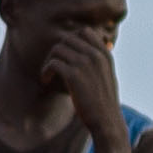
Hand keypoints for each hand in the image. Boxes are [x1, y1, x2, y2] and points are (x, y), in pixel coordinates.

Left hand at [41, 23, 127, 143]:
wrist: (107, 120)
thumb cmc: (104, 101)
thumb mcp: (106, 75)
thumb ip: (98, 60)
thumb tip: (89, 49)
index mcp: (105, 54)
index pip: (85, 32)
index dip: (70, 40)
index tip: (64, 54)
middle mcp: (96, 55)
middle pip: (67, 39)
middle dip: (57, 51)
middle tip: (53, 66)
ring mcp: (85, 64)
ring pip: (57, 49)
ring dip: (49, 61)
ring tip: (48, 75)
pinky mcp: (74, 76)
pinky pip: (53, 63)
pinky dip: (45, 71)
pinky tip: (46, 81)